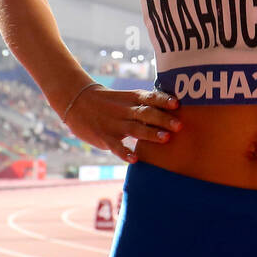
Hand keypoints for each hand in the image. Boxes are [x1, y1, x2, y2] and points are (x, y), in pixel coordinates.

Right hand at [60, 86, 180, 163]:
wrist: (77, 101)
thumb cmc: (109, 102)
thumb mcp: (126, 98)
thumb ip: (144, 105)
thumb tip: (171, 113)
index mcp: (131, 98)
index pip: (150, 97)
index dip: (163, 100)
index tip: (177, 104)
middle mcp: (124, 110)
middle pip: (146, 113)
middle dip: (163, 119)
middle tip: (179, 125)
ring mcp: (114, 124)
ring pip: (135, 128)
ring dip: (151, 134)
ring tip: (166, 139)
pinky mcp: (104, 137)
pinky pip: (116, 146)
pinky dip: (125, 153)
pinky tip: (135, 159)